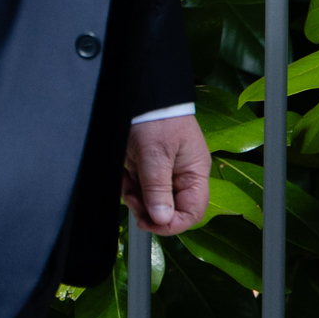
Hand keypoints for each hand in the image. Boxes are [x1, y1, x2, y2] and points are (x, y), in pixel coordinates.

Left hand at [123, 113, 210, 237]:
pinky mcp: (147, 168)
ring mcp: (164, 173)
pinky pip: (139, 188)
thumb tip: (163, 219)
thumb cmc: (156, 117)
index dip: (172, 223)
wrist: (140, 94)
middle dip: (148, 209)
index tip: (149, 222)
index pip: (192, 212)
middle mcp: (181, 176)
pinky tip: (124, 173)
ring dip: (135, 197)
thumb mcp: (155, 154)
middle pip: (169, 210)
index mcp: (194, 173)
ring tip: (127, 180)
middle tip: (132, 198)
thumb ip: (158, 188)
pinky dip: (128, 185)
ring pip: (150, 201)